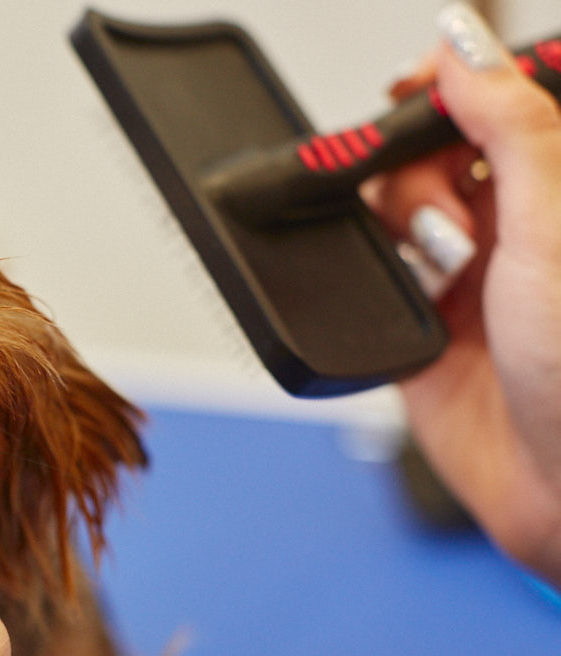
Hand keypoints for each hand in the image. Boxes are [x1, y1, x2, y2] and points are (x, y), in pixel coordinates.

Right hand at [370, 4, 560, 586]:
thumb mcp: (553, 230)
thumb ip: (511, 135)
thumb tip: (466, 58)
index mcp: (556, 202)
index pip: (501, 116)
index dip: (460, 89)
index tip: (423, 79)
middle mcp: (518, 239)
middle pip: (437, 158)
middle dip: (420, 162)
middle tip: (425, 187)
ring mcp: (468, 288)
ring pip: (397, 216)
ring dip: (394, 217)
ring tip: (422, 250)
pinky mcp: (421, 338)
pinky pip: (374, 285)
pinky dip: (372, 278)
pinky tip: (399, 288)